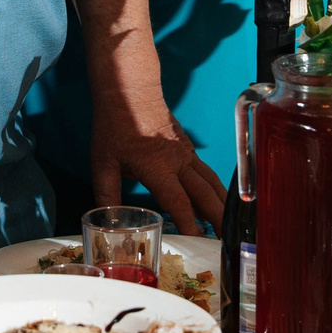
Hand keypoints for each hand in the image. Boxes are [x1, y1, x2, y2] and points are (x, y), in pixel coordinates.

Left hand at [91, 93, 225, 233]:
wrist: (130, 90)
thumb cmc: (115, 124)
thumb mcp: (103, 162)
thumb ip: (107, 194)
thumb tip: (109, 222)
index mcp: (158, 168)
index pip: (179, 203)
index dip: (189, 225)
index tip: (196, 242)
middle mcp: (179, 161)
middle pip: (205, 195)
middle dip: (217, 219)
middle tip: (226, 241)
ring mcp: (186, 153)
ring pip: (211, 182)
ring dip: (221, 204)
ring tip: (228, 225)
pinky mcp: (187, 147)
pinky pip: (206, 172)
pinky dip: (214, 189)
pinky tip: (214, 201)